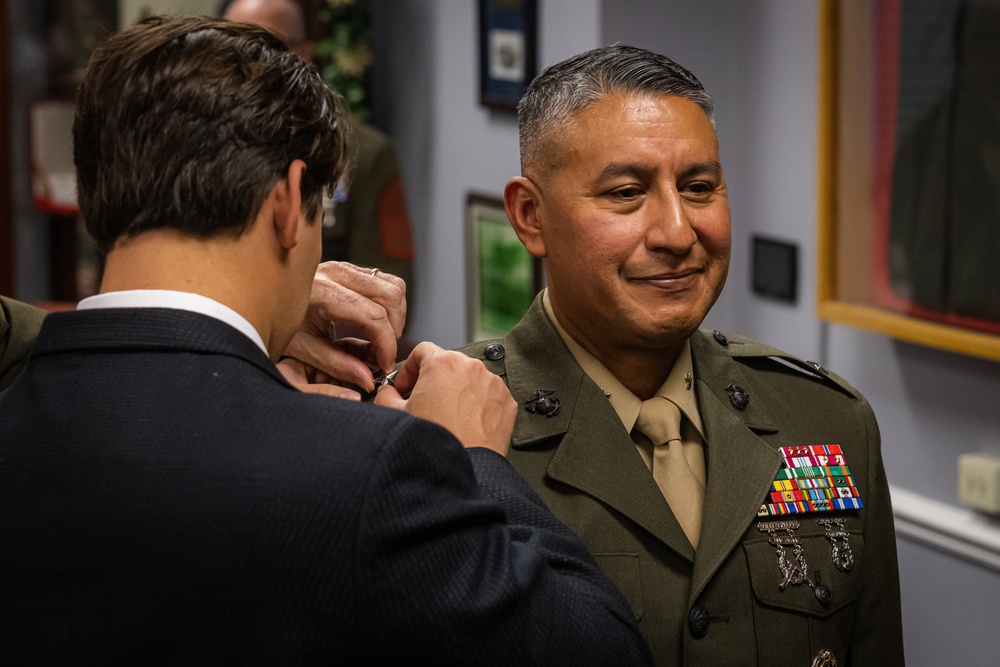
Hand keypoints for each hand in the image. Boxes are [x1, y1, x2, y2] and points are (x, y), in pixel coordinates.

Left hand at [280, 262, 406, 395]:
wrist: (259, 299)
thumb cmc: (277, 324)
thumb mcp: (304, 349)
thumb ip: (338, 365)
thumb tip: (368, 379)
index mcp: (322, 292)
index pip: (372, 316)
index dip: (386, 344)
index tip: (384, 365)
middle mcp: (336, 273)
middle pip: (390, 296)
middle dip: (394, 329)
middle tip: (383, 353)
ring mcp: (344, 267)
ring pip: (393, 286)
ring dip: (396, 315)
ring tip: (381, 338)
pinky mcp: (349, 268)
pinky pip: (385, 281)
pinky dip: (389, 304)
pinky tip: (376, 323)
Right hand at [373, 342, 515, 455]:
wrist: (467, 468)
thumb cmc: (434, 441)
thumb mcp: (397, 415)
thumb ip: (386, 396)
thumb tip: (387, 392)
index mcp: (443, 364)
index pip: (423, 350)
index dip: (410, 368)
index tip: (407, 385)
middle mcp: (471, 367)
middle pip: (448, 363)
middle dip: (434, 379)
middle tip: (425, 401)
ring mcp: (493, 383)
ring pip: (470, 378)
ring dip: (458, 390)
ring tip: (448, 415)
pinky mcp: (507, 400)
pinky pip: (489, 394)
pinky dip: (478, 403)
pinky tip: (467, 422)